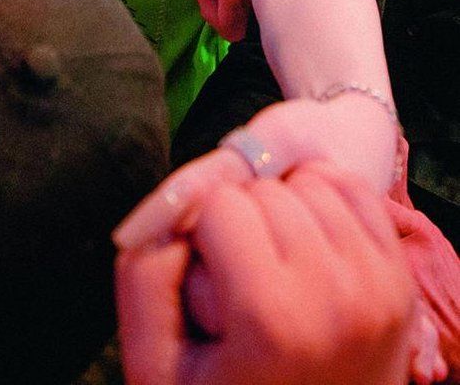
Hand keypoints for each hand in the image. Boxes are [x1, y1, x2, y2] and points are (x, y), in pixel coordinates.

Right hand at [115, 162, 414, 384]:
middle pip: (267, 189)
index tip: (207, 277)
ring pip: (310, 183)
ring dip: (282, 206)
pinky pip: (351, 191)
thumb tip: (171, 206)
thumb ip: (143, 272)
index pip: (221, 201)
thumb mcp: (156, 359)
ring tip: (272, 261)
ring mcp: (377, 289)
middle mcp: (336, 300)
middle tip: (239, 274)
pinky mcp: (400, 282)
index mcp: (272, 319)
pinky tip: (306, 245)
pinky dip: (322, 200)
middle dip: (242, 216)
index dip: (201, 229)